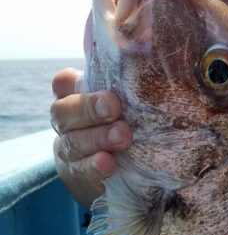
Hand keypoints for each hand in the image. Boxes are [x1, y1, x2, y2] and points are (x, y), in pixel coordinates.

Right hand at [51, 68, 132, 207]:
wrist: (111, 174)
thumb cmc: (123, 125)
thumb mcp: (124, 105)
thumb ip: (129, 89)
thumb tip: (155, 58)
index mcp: (75, 97)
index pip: (63, 82)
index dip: (73, 81)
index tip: (95, 80)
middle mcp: (66, 122)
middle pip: (64, 112)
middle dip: (89, 108)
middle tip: (113, 107)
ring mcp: (69, 150)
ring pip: (73, 142)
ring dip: (98, 138)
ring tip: (122, 136)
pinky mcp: (77, 176)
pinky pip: (80, 170)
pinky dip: (94, 166)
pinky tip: (107, 163)